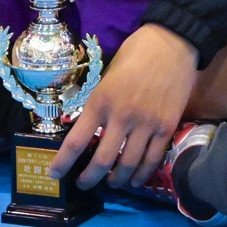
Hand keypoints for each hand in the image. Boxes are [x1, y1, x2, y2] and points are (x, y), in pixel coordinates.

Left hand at [53, 23, 196, 189]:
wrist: (172, 43)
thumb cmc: (135, 54)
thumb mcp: (107, 77)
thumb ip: (100, 104)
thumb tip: (91, 130)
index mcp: (100, 100)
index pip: (77, 140)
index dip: (63, 162)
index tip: (54, 174)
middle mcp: (121, 116)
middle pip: (103, 160)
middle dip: (90, 178)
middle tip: (84, 183)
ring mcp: (146, 123)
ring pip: (128, 165)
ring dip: (116, 180)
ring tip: (111, 183)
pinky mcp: (167, 127)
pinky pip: (153, 159)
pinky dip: (142, 174)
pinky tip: (135, 180)